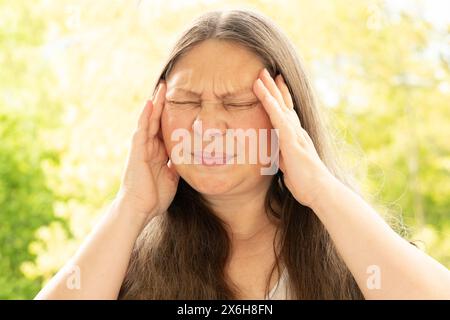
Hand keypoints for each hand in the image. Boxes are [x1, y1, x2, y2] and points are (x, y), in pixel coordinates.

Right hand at [117, 82, 178, 224]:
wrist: (140, 209)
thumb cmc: (154, 197)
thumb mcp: (172, 178)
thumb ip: (177, 166)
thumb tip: (188, 158)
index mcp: (157, 154)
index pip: (164, 130)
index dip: (170, 116)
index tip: (180, 103)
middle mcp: (149, 148)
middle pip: (157, 121)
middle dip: (163, 104)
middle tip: (169, 86)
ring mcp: (142, 148)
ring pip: (149, 121)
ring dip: (155, 104)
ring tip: (161, 88)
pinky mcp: (137, 151)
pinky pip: (142, 130)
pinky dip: (146, 116)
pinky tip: (150, 103)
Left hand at [253, 68, 335, 207]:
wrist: (319, 191)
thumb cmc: (305, 182)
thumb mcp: (290, 166)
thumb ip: (284, 157)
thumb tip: (278, 156)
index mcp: (296, 138)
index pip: (286, 113)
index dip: (280, 98)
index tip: (274, 83)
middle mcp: (297, 132)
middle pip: (283, 104)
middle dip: (274, 87)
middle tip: (264, 71)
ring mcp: (295, 135)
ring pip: (280, 108)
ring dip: (270, 91)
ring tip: (260, 76)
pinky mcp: (292, 142)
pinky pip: (279, 120)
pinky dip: (272, 106)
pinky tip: (265, 95)